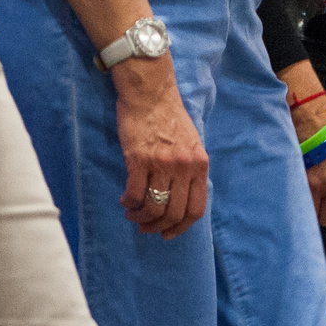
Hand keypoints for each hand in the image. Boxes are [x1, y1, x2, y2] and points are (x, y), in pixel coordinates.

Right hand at [113, 63, 208, 236]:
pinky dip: (128, 203)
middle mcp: (184, 167)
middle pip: (174, 213)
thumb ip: (191, 169)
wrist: (150, 91)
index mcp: (199, 165)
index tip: (168, 233)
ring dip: (141, 218)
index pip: (195, 209)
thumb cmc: (168, 116)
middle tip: (146, 228)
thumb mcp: (192, 143)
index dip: (181, 228)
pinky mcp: (139, 159)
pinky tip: (125, 201)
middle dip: (158, 227)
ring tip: (133, 216)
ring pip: (154, 207)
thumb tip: (182, 197)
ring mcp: (162, 164)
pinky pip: (134, 193)